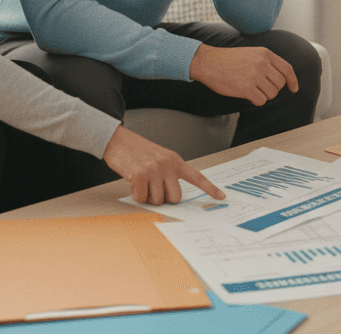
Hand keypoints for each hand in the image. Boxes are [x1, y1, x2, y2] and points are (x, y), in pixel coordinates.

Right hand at [103, 125, 225, 204]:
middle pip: (175, 198)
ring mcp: (154, 170)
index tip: (222, 197)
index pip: (197, 177)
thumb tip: (170, 198)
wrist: (118, 140)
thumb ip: (169, 174)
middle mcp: (168, 165)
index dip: (210, 188)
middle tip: (152, 188)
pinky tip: (132, 182)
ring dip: (147, 197)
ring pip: (157, 200)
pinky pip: (141, 198)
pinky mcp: (140, 175)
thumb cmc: (138, 152)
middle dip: (163, 198)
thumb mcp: (159, 158)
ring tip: (141, 182)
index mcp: (175, 161)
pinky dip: (135, 195)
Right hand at [189, 44, 298, 105]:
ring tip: (251, 89)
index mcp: (265, 53)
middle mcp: (262, 63)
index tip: (294, 88)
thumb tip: (282, 79)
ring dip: (263, 95)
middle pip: (280, 84)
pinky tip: (246, 94)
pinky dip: (256, 101)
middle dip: (272, 89)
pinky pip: (261, 101)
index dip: (293, 81)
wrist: (208, 62)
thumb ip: (266, 62)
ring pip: (272, 94)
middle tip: (259, 87)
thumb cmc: (228, 60)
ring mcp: (255, 76)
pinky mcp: (247, 88)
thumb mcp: (251, 53)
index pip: (287, 69)